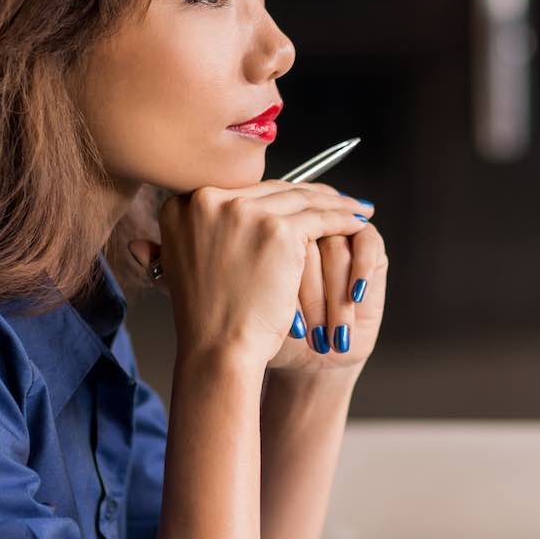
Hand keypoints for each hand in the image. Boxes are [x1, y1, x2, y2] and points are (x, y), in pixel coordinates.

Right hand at [131, 182, 369, 375]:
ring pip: (300, 199)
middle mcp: (207, 199)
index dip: (275, 195)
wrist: (218, 348)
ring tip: (353, 208)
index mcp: (182, 205)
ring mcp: (243, 212)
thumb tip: (182, 230)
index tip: (299, 197)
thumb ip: (193, 238)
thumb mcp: (186, 266)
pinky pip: (321, 218)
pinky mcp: (277, 230)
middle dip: (308, 194)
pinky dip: (343, 219)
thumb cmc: (207, 318)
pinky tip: (357, 222)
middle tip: (335, 197)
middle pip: (272, 190)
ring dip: (332, 203)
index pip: (242, 191)